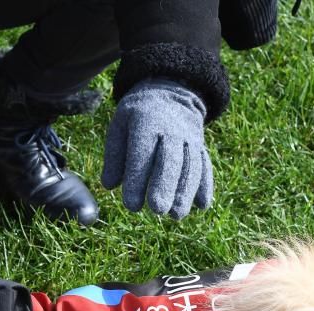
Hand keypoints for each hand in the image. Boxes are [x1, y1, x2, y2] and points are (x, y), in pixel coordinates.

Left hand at [101, 79, 212, 218]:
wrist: (171, 92)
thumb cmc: (137, 116)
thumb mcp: (120, 125)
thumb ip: (114, 155)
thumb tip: (108, 185)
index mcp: (146, 123)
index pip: (142, 154)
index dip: (137, 179)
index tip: (131, 205)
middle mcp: (171, 131)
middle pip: (170, 160)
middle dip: (165, 186)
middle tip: (158, 210)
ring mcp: (190, 139)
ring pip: (190, 166)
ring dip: (185, 192)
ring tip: (177, 215)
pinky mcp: (201, 147)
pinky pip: (205, 166)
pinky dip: (205, 185)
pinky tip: (202, 206)